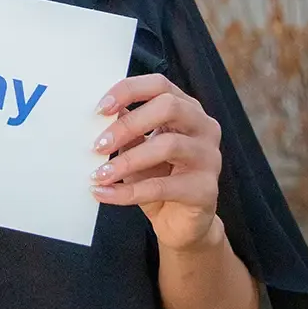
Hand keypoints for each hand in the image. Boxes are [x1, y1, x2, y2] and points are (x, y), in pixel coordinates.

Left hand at [90, 74, 224, 251]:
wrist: (180, 223)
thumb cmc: (159, 178)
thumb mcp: (138, 149)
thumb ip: (127, 131)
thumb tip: (101, 115)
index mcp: (187, 109)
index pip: (159, 85)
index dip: (129, 91)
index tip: (99, 109)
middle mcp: (203, 128)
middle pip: (169, 107)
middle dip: (128, 124)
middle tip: (98, 145)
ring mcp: (209, 157)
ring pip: (168, 145)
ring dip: (127, 160)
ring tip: (99, 174)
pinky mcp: (205, 189)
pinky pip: (163, 186)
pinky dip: (128, 191)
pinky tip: (105, 194)